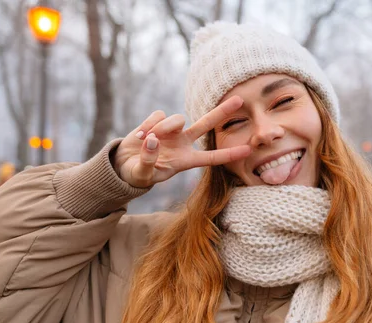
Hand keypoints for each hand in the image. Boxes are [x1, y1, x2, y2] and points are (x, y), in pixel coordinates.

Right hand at [113, 96, 250, 187]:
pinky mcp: (158, 121)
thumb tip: (152, 140)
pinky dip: (148, 124)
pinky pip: (158, 115)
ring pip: (177, 119)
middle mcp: (183, 143)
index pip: (212, 157)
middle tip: (240, 100)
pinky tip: (139, 136)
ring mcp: (172, 131)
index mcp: (186, 161)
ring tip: (146, 141)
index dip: (230, 154)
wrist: (123, 165)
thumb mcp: (142, 174)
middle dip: (222, 112)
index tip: (249, 150)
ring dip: (162, 128)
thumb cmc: (137, 174)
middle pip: (206, 124)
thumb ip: (148, 160)